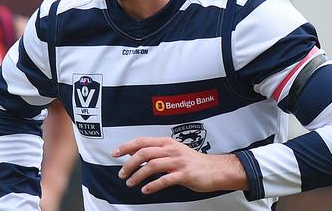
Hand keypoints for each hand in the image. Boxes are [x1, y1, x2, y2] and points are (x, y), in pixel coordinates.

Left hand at [111, 137, 247, 193]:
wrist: (215, 169)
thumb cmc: (193, 162)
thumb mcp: (173, 151)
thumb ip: (156, 151)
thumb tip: (135, 153)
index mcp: (167, 142)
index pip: (142, 141)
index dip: (127, 146)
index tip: (115, 153)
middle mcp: (171, 150)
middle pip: (144, 153)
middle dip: (129, 163)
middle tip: (122, 173)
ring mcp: (178, 162)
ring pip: (152, 165)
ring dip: (138, 175)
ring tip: (131, 183)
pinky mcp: (184, 174)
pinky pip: (165, 179)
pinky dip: (153, 185)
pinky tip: (146, 190)